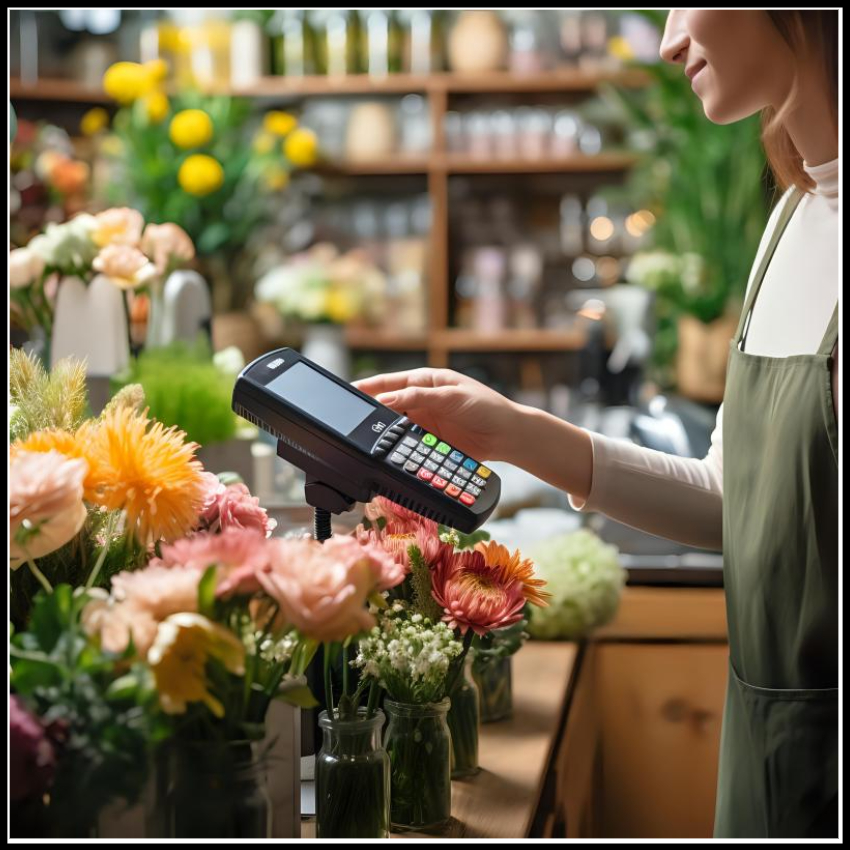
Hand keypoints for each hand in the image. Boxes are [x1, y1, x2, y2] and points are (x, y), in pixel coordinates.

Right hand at [354, 368, 520, 460]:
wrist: (507, 436)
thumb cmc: (486, 406)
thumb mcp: (451, 396)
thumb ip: (418, 396)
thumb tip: (386, 399)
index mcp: (425, 381)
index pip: (388, 382)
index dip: (367, 387)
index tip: (348, 392)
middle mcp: (420, 400)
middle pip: (387, 406)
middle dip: (371, 414)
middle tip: (353, 423)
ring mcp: (424, 422)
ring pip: (394, 428)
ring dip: (384, 433)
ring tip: (367, 439)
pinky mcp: (429, 443)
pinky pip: (406, 445)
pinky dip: (397, 449)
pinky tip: (389, 453)